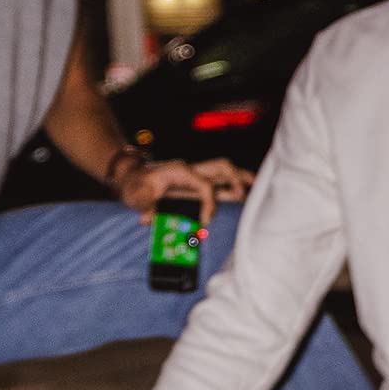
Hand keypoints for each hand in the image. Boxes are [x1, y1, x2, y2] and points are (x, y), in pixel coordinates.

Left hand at [116, 156, 252, 224]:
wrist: (130, 177)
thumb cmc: (135, 185)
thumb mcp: (136, 195)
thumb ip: (145, 207)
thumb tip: (151, 219)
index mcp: (179, 172)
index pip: (204, 185)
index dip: (209, 203)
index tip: (205, 222)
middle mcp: (191, 170)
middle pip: (222, 167)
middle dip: (238, 180)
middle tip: (246, 199)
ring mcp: (195, 175)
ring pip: (225, 172)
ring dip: (242, 180)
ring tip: (258, 193)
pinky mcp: (196, 182)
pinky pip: (219, 181)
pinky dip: (233, 186)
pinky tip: (244, 196)